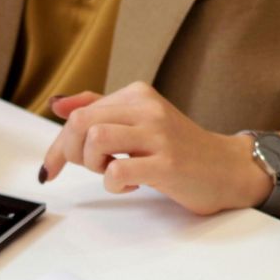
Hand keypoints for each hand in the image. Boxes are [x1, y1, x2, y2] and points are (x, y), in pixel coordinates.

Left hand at [37, 82, 270, 215]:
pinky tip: (134, 184)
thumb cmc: (180, 150)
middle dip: (71, 153)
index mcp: (137, 94)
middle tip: (92, 168)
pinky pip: (117, 171)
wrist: (228, 169)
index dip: (57, 144)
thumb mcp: (139, 122)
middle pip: (80, 122)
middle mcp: (147, 108)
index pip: (79, 112)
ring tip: (113, 171)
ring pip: (95, 139)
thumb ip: (100, 110)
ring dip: (94, 164)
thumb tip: (58, 104)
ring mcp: (158, 135)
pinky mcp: (167, 164)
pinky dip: (115, 184)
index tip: (51, 168)